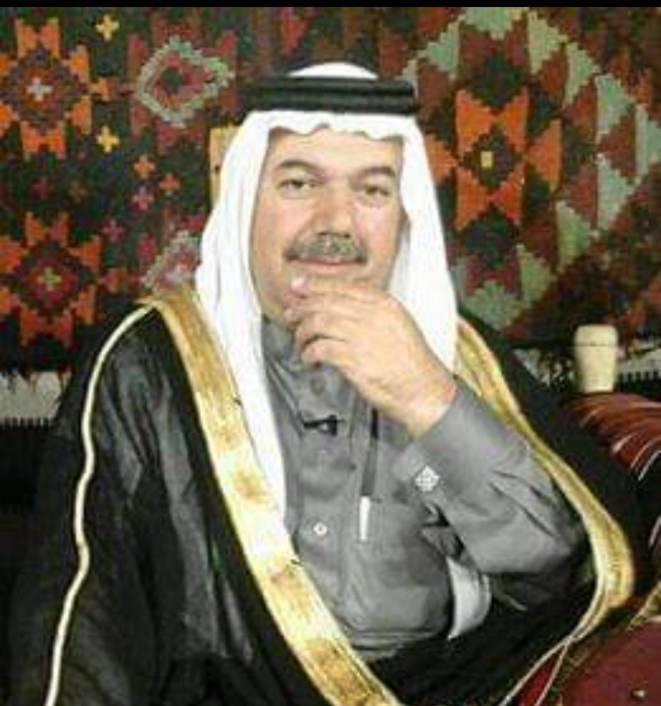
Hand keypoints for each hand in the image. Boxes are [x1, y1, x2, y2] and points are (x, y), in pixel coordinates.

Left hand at [284, 276, 456, 437]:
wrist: (424, 391)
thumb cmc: (412, 363)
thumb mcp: (398, 325)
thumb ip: (372, 312)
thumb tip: (340, 306)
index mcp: (384, 305)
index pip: (342, 286)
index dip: (316, 284)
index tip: (299, 285)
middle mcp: (373, 316)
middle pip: (326, 302)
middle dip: (302, 307)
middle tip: (291, 314)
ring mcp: (363, 337)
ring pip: (319, 322)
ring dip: (303, 333)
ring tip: (301, 341)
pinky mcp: (354, 360)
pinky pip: (321, 349)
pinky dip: (309, 354)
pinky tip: (310, 359)